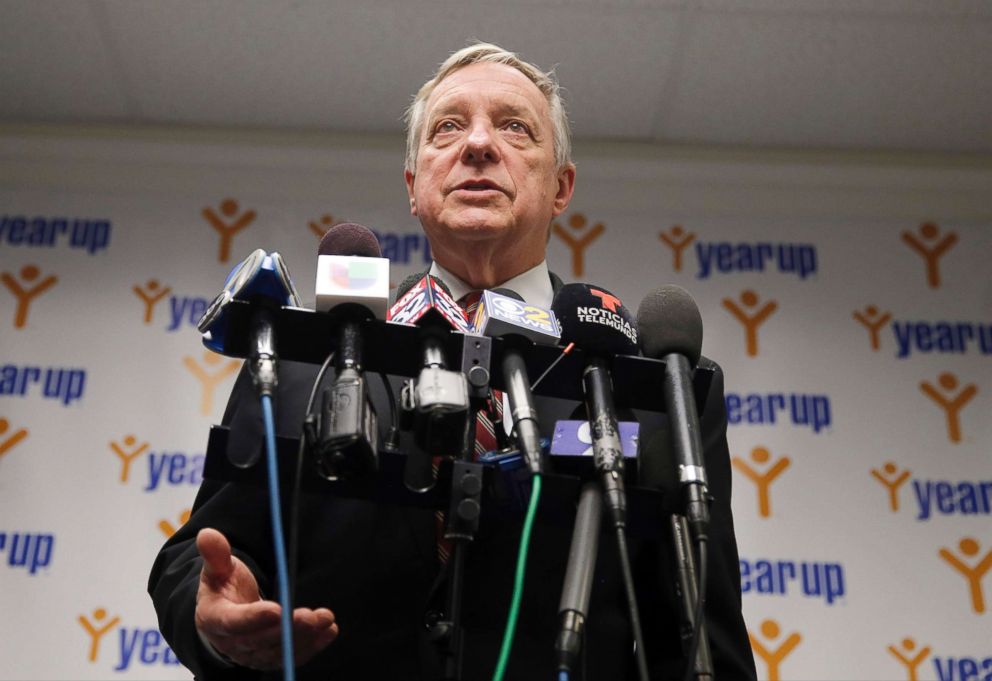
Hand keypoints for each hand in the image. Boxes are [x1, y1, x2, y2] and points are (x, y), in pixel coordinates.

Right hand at [194, 528, 338, 669]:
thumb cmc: (223, 588)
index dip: (254, 618)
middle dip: (287, 628)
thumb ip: (215, 555)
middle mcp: (232, 643)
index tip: (276, 610)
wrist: (225, 615)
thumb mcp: (216, 569)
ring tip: (325, 620)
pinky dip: (312, 645)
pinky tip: (329, 631)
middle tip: (310, 616)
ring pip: (279, 651)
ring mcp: (252, 654)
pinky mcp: (270, 658)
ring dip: (305, 637)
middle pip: (261, 639)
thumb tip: (208, 534)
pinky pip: (291, 656)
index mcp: (214, 619)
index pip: (234, 622)